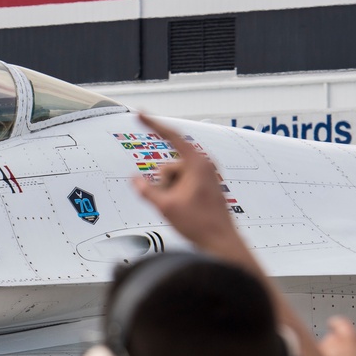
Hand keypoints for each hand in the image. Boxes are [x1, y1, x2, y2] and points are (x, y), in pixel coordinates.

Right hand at [132, 114, 239, 255]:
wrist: (220, 241)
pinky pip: (181, 184)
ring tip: (181, 210)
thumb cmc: (200, 224)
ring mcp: (205, 176)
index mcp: (197, 163)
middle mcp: (203, 165)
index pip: (171, 136)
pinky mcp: (204, 186)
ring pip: (174, 176)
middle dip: (163, 184)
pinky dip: (177, 195)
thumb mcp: (166, 206)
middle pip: (168, 165)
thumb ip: (146, 190)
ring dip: (170, 192)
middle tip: (173, 204)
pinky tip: (186, 210)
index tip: (140, 114)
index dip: (153, 124)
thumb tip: (134, 179)